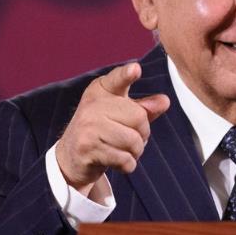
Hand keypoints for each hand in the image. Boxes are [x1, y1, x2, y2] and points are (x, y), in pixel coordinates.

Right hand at [55, 62, 169, 194]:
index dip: (127, 74)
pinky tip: (115, 161)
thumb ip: (143, 108)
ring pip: (133, 141)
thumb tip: (165, 101)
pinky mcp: (87, 148)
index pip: (117, 80)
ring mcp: (88, 126)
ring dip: (135, 152)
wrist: (71, 157)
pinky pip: (124, 159)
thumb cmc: (102, 131)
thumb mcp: (121, 115)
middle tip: (129, 139)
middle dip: (142, 134)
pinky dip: (127, 165)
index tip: (136, 69)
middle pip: (140, 117)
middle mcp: (92, 105)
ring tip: (122, 151)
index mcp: (101, 90)